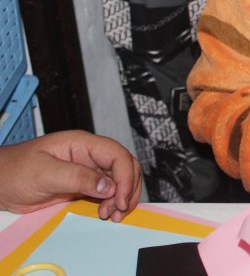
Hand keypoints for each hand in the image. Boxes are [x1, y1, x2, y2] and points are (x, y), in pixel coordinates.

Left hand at [0, 131, 141, 220]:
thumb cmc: (13, 171)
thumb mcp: (44, 173)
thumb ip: (77, 177)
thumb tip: (108, 186)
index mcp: (83, 144)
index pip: (117, 155)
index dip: (125, 177)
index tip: (119, 198)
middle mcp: (90, 156)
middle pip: (125, 167)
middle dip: (127, 189)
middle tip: (118, 210)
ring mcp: (88, 170)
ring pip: (120, 181)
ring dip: (122, 198)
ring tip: (112, 215)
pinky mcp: (84, 186)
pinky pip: (108, 192)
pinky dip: (112, 203)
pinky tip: (104, 213)